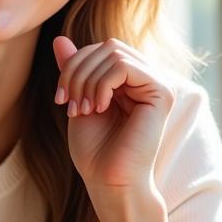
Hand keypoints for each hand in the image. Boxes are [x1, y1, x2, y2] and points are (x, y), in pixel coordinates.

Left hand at [53, 35, 175, 194]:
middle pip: (107, 46)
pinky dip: (102, 84)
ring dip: (87, 80)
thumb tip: (60, 38)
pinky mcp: (162, 93)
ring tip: (83, 109)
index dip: (73, 66)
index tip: (60, 98)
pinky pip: (124, 66)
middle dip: (77, 71)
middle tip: (69, 103)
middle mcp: (146, 79)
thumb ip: (73, 70)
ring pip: (114, 52)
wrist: (110, 182)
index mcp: (129, 80)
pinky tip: (99, 108)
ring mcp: (157, 84)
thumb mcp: (77, 100)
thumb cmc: (95, 150)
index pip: (99, 49)